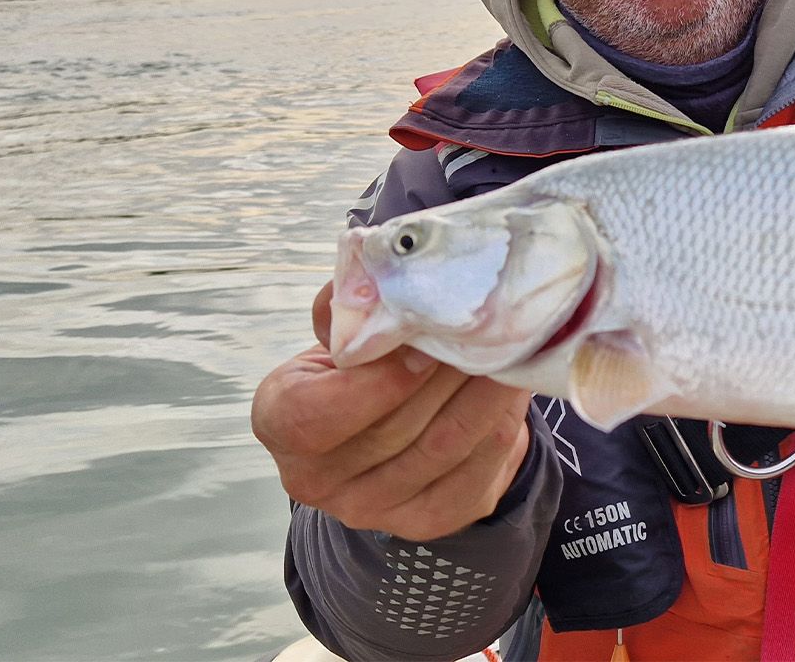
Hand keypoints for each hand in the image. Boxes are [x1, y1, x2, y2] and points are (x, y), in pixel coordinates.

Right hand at [251, 281, 534, 540]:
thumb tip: (385, 277)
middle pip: (393, 428)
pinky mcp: (428, 519)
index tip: (421, 345)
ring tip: (509, 347)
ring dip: (484, 391)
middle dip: (447, 372)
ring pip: (443, 446)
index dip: (374, 383)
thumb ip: (350, 305)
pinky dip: (503, 419)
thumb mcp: (340, 330)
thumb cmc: (358, 365)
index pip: (313, 416)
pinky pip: (478, 467)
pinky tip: (513, 383)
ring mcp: (373, 508)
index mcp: (280, 422)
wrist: (386, 423)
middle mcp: (318, 479)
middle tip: (487, 328)